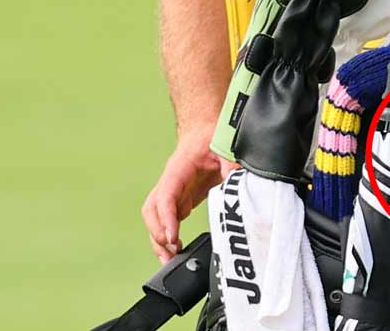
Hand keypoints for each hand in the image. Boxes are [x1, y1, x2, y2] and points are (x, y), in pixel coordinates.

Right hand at [142, 126, 232, 260]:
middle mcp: (170, 183)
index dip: (166, 218)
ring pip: (154, 218)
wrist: (205, 130)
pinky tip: (173, 250)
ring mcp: (173, 192)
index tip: (172, 237)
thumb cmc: (211, 136)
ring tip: (169, 259)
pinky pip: (166, 220)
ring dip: (158, 239)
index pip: (165, 196)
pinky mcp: (179, 200)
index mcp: (178, 170)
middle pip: (151, 210)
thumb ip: (232, 165)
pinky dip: (166, 237)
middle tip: (171, 251)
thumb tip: (237, 184)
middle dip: (157, 233)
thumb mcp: (226, 147)